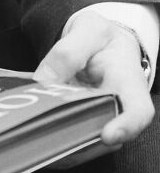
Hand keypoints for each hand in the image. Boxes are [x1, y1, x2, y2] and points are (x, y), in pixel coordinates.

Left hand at [34, 11, 153, 151]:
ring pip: (85, 143)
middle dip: (78, 139)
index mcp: (128, 81)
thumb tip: (44, 81)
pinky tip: (33, 134)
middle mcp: (119, 108)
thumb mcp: (87, 29)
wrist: (99, 43)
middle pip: (106, 135)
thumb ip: (68, 52)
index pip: (138, 111)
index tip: (107, 135)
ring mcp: (101, 120)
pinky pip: (71, 140)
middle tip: (50, 134)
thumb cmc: (100, 37)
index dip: (127, 126)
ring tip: (36, 135)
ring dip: (61, 142)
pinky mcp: (83, 124)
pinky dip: (53, 141)